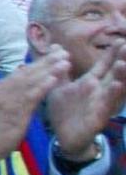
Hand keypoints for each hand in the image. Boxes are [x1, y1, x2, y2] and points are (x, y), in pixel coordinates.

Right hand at [0, 49, 67, 164]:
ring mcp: (8, 99)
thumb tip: (23, 79)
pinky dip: (43, 86)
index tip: (53, 52)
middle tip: (64, 51)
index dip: (39, 61)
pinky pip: (31, 96)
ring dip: (49, 70)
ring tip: (65, 61)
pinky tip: (54, 79)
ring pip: (32, 81)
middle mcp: (3, 89)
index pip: (22, 70)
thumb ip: (13, 92)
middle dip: (47, 61)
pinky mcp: (15, 110)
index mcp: (0, 87)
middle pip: (28, 71)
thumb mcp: (2, 105)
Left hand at [46, 40, 125, 160]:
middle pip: (114, 73)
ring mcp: (101, 103)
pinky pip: (107, 105)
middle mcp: (99, 91)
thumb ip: (59, 67)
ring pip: (115, 88)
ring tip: (124, 63)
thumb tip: (56, 46)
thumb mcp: (59, 85)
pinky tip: (117, 85)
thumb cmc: (64, 110)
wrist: (62, 136)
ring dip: (121, 76)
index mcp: (90, 82)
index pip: (104, 64)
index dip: (112, 53)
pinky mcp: (98, 116)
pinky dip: (113, 96)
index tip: (121, 39)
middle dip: (122, 60)